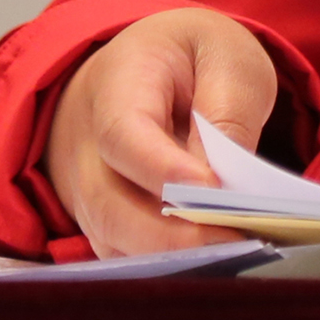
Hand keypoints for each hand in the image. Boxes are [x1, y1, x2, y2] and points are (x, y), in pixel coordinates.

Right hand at [44, 7, 277, 258]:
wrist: (148, 63)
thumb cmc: (191, 58)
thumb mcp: (225, 55)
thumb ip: (228, 110)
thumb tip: (225, 181)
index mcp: (119, 81)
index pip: (123, 133)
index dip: (160, 168)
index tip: (209, 189)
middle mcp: (85, 141)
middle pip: (109, 204)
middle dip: (171, 232)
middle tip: (235, 239)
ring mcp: (85, 186)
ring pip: (111, 239)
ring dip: (170, 256)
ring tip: (233, 254)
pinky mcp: (102, 219)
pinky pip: (122, 253)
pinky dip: (164, 264)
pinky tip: (213, 262)